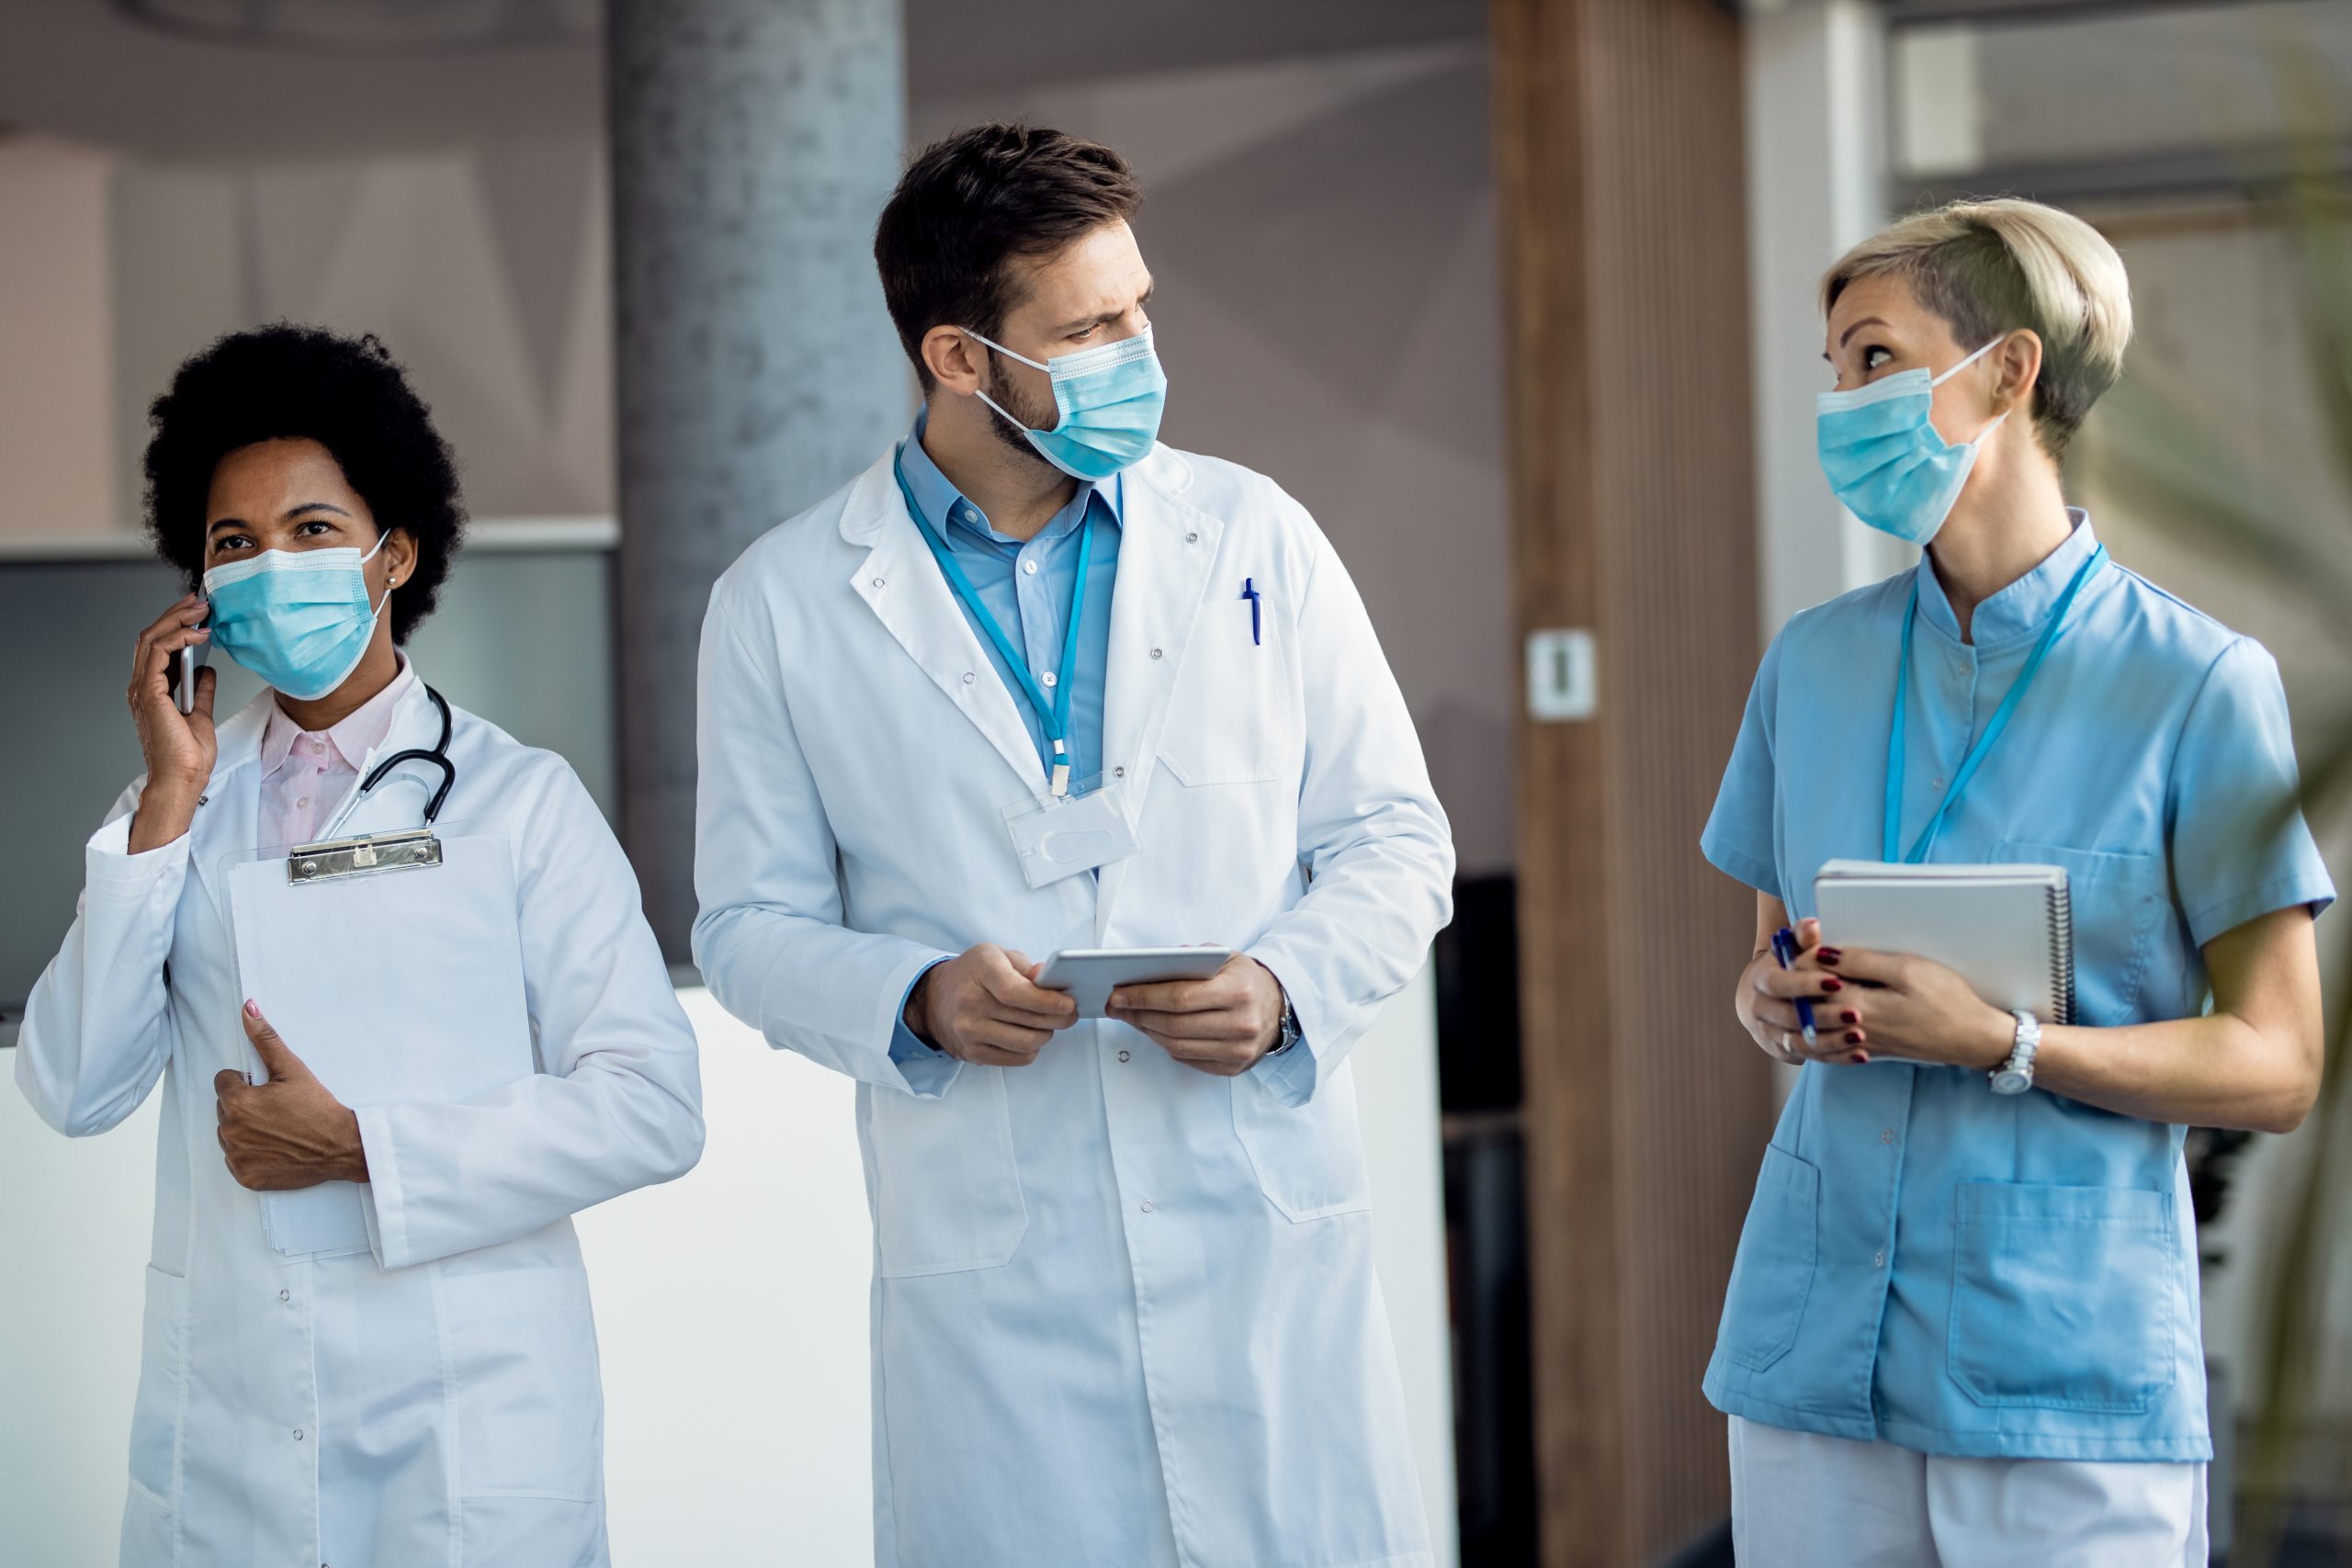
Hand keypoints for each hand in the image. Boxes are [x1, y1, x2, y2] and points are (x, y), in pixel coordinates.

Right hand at [127, 593, 218, 853]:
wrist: (183, 780)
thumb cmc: (187, 757)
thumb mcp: (200, 714)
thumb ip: (200, 691)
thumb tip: (206, 670)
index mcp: (151, 691)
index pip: (157, 647)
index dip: (175, 624)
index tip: (199, 611)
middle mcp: (142, 687)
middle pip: (151, 637)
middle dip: (176, 614)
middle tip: (201, 601)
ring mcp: (142, 689)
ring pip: (152, 640)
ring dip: (178, 620)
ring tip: (203, 610)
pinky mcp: (150, 694)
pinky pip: (158, 655)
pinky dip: (178, 639)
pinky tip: (199, 634)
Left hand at [215, 1001, 367, 1190]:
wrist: (340, 1146)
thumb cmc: (318, 1107)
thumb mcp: (293, 1070)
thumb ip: (265, 1039)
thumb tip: (247, 1009)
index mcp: (238, 1101)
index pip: (223, 1082)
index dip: (245, 1082)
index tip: (268, 1090)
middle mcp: (231, 1130)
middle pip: (224, 1109)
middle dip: (245, 1106)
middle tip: (277, 1110)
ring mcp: (236, 1156)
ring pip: (229, 1134)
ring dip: (245, 1129)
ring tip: (277, 1129)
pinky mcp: (245, 1176)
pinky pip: (236, 1159)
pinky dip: (251, 1154)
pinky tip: (275, 1148)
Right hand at [906, 944, 1078, 1066]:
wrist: (934, 999)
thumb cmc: (973, 974)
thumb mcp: (997, 956)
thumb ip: (1026, 966)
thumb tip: (1049, 980)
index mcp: (981, 970)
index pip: (1016, 992)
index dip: (1047, 1001)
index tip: (1069, 1004)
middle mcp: (971, 1002)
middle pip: (1028, 1020)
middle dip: (1059, 1018)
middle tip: (1069, 1013)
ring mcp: (969, 1031)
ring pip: (1027, 1043)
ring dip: (1046, 1034)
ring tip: (1048, 1024)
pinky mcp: (972, 1053)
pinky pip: (1017, 1059)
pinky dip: (1031, 1049)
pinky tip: (1029, 1035)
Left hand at [1107, 955, 1285, 1077]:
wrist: (1279, 1006)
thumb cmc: (1245, 980)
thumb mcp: (1225, 958)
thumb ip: (1190, 958)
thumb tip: (1149, 967)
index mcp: (1238, 991)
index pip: (1180, 997)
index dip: (1143, 997)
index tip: (1118, 994)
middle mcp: (1241, 1023)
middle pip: (1175, 1025)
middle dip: (1138, 1015)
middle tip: (1117, 1007)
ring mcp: (1239, 1050)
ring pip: (1178, 1046)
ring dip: (1147, 1032)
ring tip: (1131, 1018)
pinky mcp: (1234, 1068)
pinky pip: (1189, 1059)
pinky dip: (1166, 1046)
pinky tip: (1153, 1031)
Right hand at [1739, 917, 1869, 1066]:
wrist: (1766, 995)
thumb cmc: (1788, 965)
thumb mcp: (1793, 948)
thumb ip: (1803, 938)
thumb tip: (1813, 925)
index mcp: (1759, 980)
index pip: (1778, 984)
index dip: (1805, 984)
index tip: (1837, 982)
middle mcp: (1759, 1009)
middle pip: (1789, 1017)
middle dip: (1823, 1016)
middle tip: (1855, 1014)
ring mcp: (1770, 1033)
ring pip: (1799, 1042)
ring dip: (1831, 1041)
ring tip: (1861, 1036)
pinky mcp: (1784, 1051)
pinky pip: (1810, 1057)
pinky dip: (1835, 1056)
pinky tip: (1860, 1054)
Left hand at [1813, 946, 2013, 1071]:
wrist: (1973, 1039)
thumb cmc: (1947, 1001)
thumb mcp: (1907, 970)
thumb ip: (1860, 963)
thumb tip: (1822, 953)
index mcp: (1855, 1006)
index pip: (1807, 982)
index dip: (1801, 959)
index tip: (1805, 940)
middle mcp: (1850, 1029)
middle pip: (1806, 1004)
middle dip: (1799, 980)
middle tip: (1803, 956)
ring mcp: (1859, 1044)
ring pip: (1814, 1026)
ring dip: (1806, 1003)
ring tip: (1813, 980)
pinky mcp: (1869, 1050)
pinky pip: (1830, 1042)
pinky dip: (1819, 1026)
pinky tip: (1825, 1010)